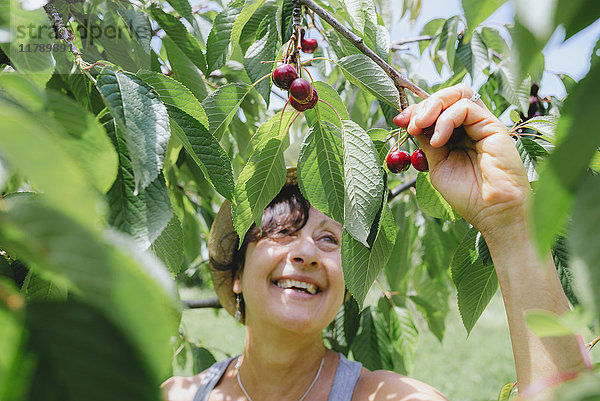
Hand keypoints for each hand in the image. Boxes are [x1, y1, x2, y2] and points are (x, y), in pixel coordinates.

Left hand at [393, 84, 530, 237]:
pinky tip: (438, 140)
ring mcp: (483, 124)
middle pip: (448, 95)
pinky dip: (446, 119)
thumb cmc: (467, 194)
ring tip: (419, 127)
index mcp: (458, 135)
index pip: (438, 109)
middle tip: (409, 123)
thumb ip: (427, 142)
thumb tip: (411, 122)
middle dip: (424, 104)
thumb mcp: (437, 165)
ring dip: (433, 106)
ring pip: (459, 94)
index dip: (417, 110)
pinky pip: (466, 107)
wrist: (492, 211)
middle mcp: (472, 126)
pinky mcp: (493, 125)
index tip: (399, 121)